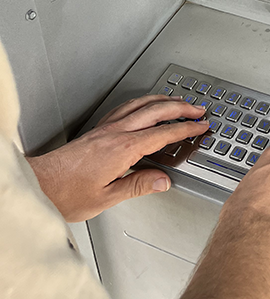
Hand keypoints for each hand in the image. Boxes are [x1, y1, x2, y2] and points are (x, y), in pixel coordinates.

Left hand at [27, 94, 208, 221]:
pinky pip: (125, 107)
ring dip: (163, 100)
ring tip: (178, 101)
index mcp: (123, 149)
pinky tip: (144, 105)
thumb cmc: (66, 194)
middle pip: (156, 110)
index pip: (164, 133)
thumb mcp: (106, 198)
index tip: (200, 126)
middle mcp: (116, 133)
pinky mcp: (97, 130)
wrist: (40, 184)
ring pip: (141, 104)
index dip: (186, 129)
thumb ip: (138, 186)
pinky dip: (142, 102)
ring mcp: (106, 128)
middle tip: (198, 109)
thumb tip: (163, 181)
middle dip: (181, 107)